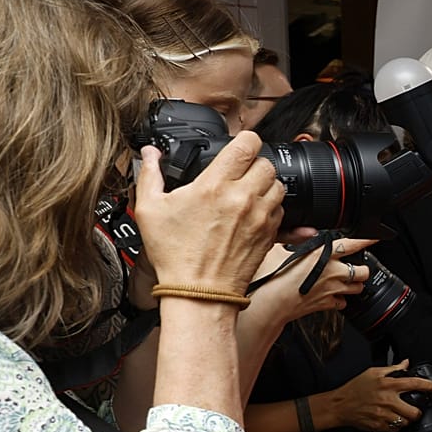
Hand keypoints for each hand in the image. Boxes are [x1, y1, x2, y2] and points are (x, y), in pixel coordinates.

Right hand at [133, 133, 283, 294]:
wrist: (200, 292)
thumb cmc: (176, 255)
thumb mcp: (149, 210)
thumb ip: (150, 175)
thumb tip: (149, 155)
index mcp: (215, 186)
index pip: (246, 144)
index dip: (245, 139)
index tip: (239, 144)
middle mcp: (243, 198)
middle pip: (266, 163)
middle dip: (254, 163)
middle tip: (239, 173)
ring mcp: (260, 217)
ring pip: (278, 186)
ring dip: (266, 185)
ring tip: (247, 193)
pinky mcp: (270, 234)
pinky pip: (282, 211)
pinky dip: (271, 207)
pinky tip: (254, 213)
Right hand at [244, 237, 376, 324]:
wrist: (270, 303)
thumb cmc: (271, 277)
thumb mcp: (278, 250)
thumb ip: (293, 240)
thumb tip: (301, 233)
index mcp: (322, 255)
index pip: (352, 244)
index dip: (366, 240)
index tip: (375, 238)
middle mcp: (332, 272)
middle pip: (362, 270)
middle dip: (361, 269)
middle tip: (355, 267)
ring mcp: (332, 289)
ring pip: (357, 287)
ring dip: (354, 284)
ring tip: (345, 281)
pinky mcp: (327, 304)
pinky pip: (343, 303)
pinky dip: (340, 300)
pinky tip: (332, 296)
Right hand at [331, 358, 431, 431]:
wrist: (340, 405)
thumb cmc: (355, 388)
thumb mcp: (373, 373)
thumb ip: (393, 369)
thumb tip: (406, 363)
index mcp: (388, 385)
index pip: (415, 384)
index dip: (429, 386)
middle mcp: (388, 400)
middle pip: (414, 411)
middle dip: (419, 411)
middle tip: (417, 409)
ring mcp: (383, 415)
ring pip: (406, 422)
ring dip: (408, 420)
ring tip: (404, 415)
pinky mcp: (378, 426)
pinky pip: (395, 429)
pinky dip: (397, 426)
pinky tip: (393, 420)